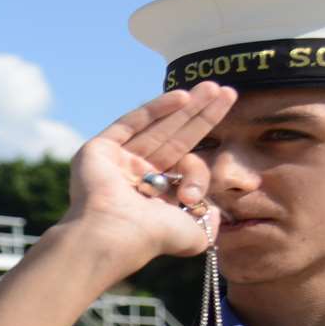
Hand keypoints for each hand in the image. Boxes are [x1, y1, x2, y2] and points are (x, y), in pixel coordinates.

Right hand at [59, 81, 237, 275]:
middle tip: (225, 92)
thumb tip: (215, 212)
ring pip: (157, 126)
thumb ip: (209, 222)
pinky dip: (157, 108)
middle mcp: (135, 176)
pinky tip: (182, 96)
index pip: (184, 167)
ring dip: (186, 106)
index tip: (194, 194)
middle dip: (201, 115)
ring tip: (213, 87)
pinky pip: (132, 122)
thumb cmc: (150, 238)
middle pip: (175, 138)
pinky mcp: (99, 149)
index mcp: (154, 195)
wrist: (113, 236)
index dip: (200, 168)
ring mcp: (116, 161)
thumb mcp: (193, 233)